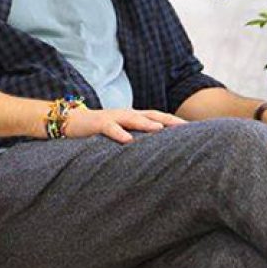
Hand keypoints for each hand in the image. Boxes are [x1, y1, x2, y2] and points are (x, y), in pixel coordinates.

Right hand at [62, 107, 184, 143]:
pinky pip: (110, 128)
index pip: (159, 117)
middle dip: (168, 120)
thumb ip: (137, 137)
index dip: (175, 121)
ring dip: (146, 124)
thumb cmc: (100, 130)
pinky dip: (119, 133)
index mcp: (134, 117)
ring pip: (133, 118)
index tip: (194, 129)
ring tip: (160, 129)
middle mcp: (127, 114)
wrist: (72, 122)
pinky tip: (128, 140)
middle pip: (152, 114)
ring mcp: (113, 117)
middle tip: (185, 128)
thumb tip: (158, 152)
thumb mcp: (122, 133)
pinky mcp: (98, 123)